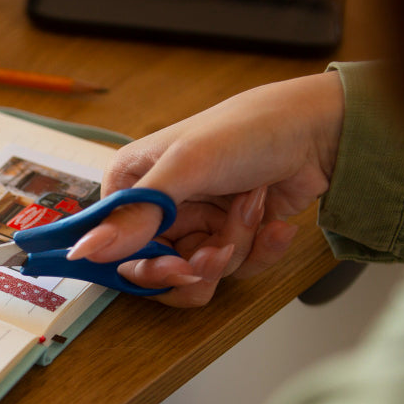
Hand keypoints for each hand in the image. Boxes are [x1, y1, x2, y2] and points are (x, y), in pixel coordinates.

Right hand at [69, 72, 343, 306]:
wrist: (319, 131)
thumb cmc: (247, 129)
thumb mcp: (185, 168)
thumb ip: (135, 214)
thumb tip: (84, 248)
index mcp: (132, 184)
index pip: (114, 247)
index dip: (142, 267)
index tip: (174, 266)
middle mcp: (158, 208)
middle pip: (156, 270)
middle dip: (196, 264)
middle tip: (219, 250)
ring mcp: (195, 224)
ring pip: (198, 273)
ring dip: (233, 249)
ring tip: (252, 211)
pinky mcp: (228, 237)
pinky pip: (233, 270)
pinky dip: (257, 251)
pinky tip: (273, 222)